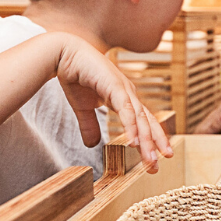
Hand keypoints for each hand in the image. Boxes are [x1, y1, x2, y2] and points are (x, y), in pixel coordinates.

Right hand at [54, 34, 172, 171]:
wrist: (62, 53)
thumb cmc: (75, 76)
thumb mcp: (83, 108)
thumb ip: (90, 126)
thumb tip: (92, 145)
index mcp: (124, 98)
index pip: (143, 122)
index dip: (152, 140)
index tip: (157, 159)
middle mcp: (128, 94)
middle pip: (147, 123)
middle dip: (154, 145)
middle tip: (157, 166)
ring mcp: (123, 89)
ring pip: (140, 119)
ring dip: (146, 141)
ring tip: (151, 159)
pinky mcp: (114, 86)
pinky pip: (126, 109)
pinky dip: (132, 126)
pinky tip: (135, 142)